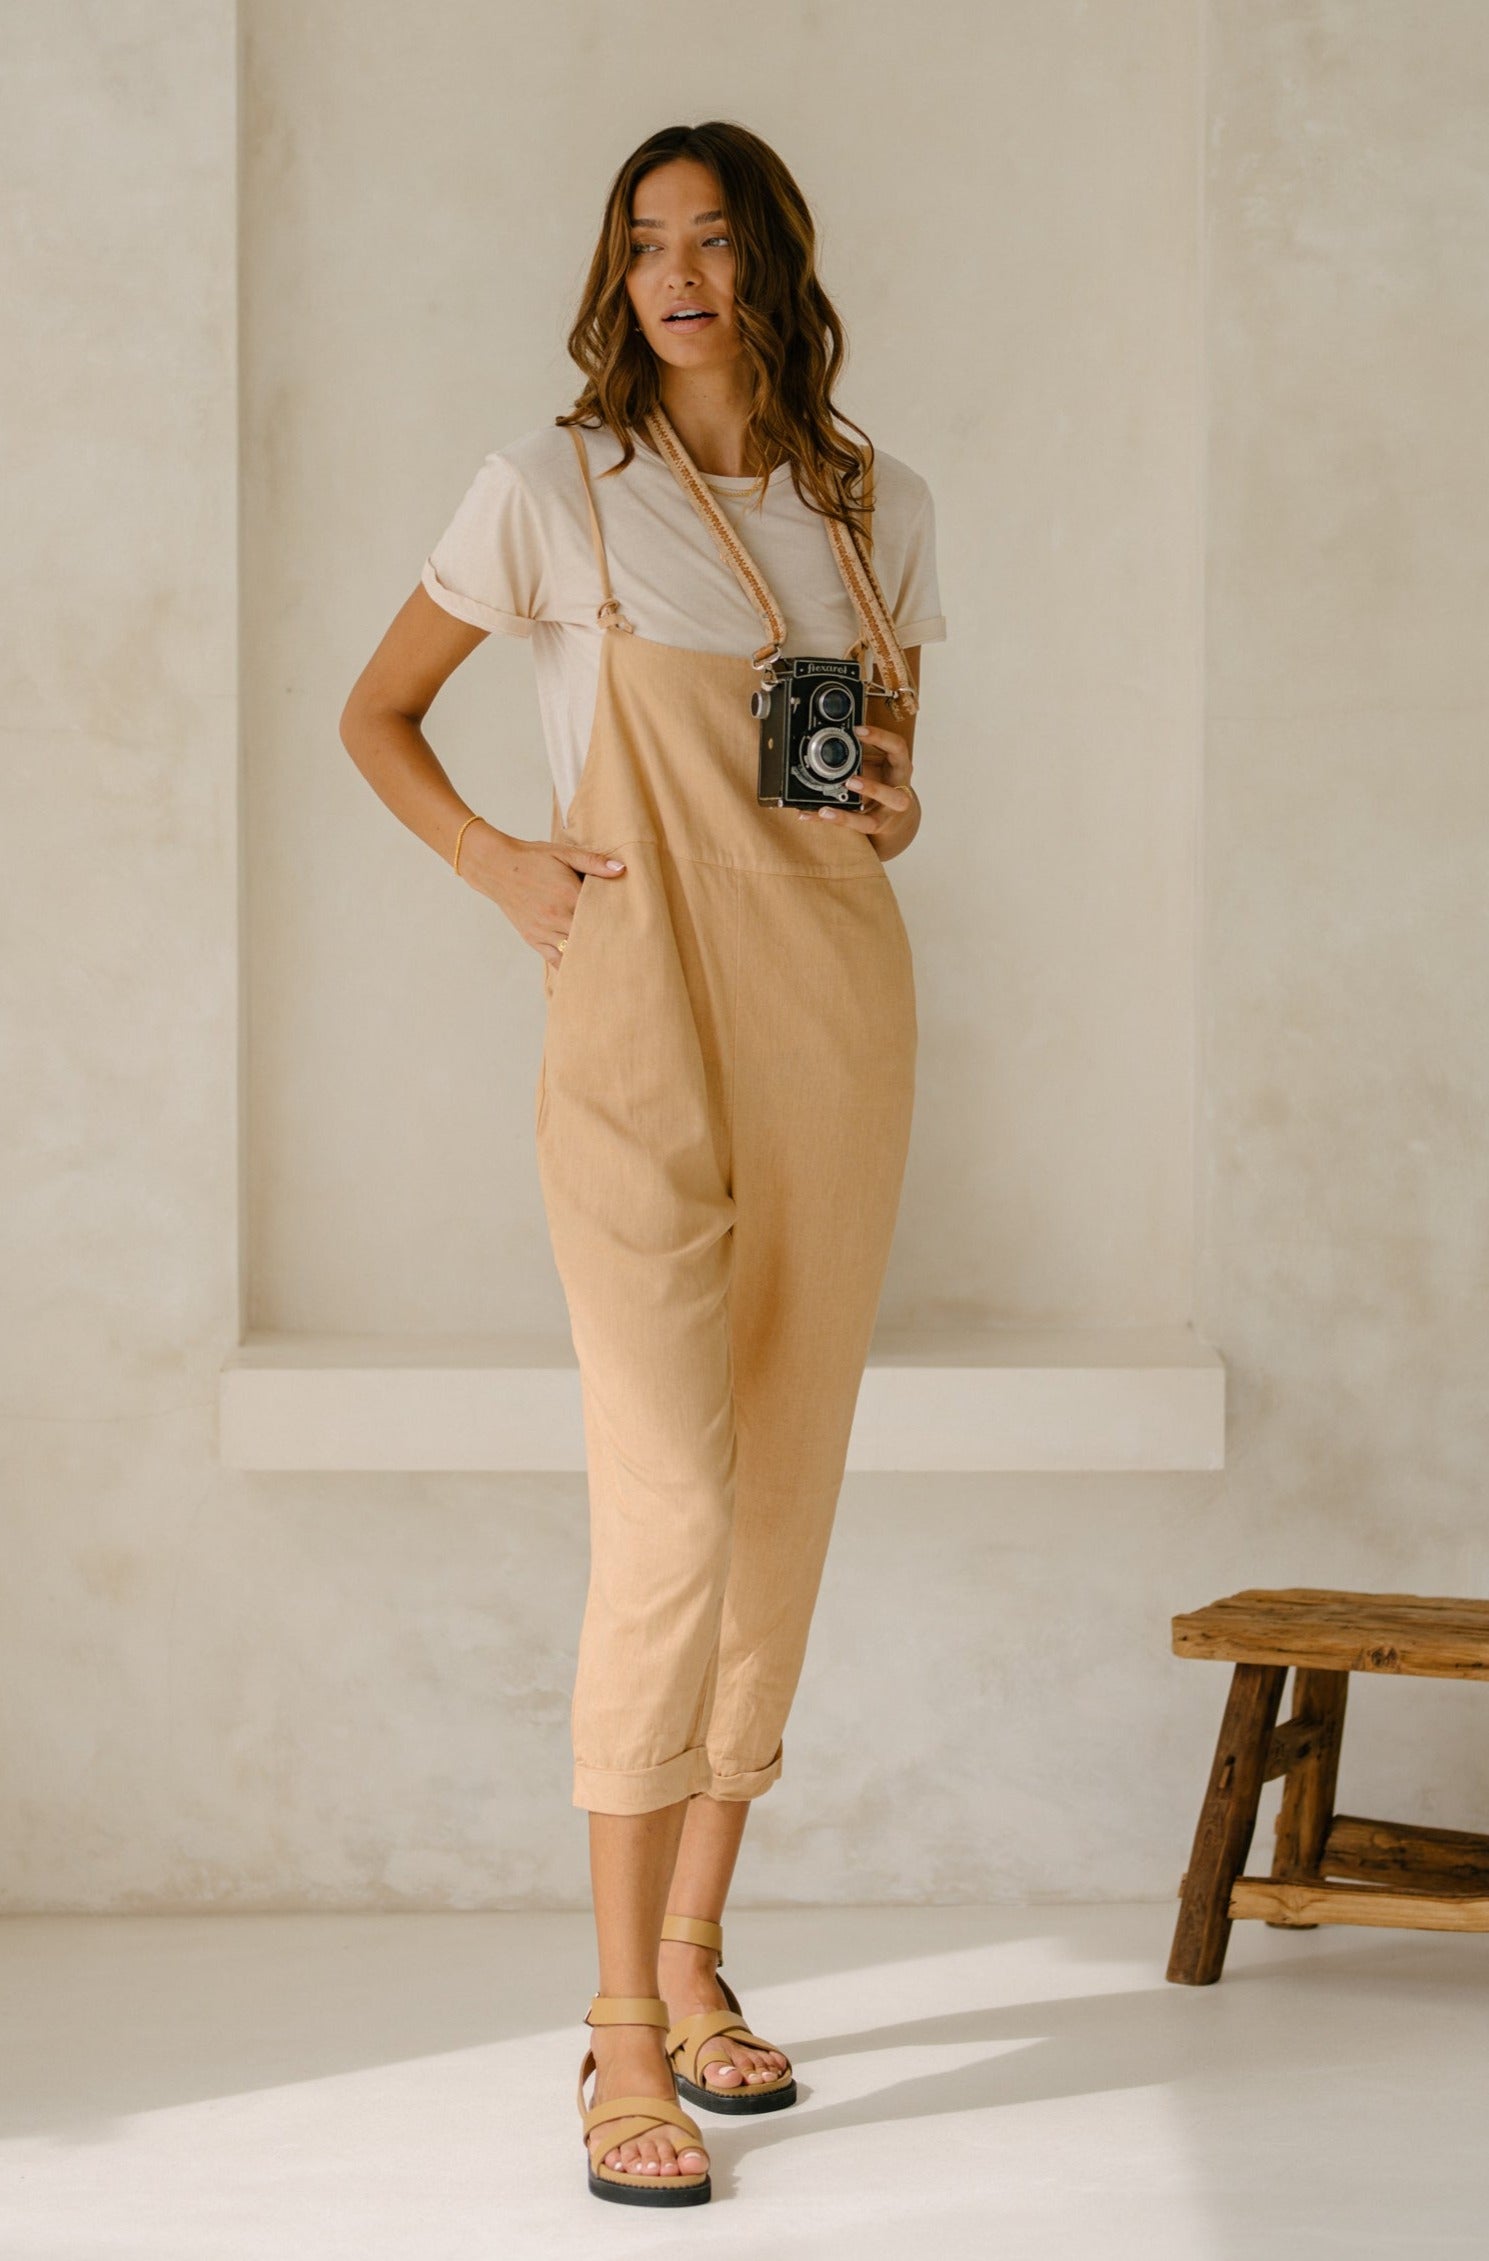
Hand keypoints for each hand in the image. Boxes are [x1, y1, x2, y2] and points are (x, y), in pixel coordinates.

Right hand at [458, 822, 626, 968]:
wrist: (497, 866)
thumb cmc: (533, 858)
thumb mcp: (564, 853)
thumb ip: (593, 862)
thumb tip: (622, 869)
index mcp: (568, 895)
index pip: (601, 915)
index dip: (618, 922)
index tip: (635, 929)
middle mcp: (557, 917)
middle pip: (591, 938)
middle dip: (609, 943)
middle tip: (631, 953)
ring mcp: (544, 931)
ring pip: (575, 953)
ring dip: (592, 957)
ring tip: (613, 966)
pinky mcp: (534, 939)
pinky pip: (556, 960)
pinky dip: (571, 966)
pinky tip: (586, 972)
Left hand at [791, 720, 915, 848]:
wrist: (898, 815)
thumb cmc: (886, 780)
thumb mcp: (880, 759)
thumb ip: (864, 749)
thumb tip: (835, 730)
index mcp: (901, 767)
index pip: (898, 748)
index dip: (880, 738)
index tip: (857, 730)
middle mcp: (898, 793)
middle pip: (895, 797)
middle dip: (871, 790)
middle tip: (849, 781)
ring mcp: (886, 815)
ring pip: (872, 822)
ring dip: (848, 816)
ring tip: (824, 810)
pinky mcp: (872, 827)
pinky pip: (851, 828)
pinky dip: (830, 820)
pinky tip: (811, 815)